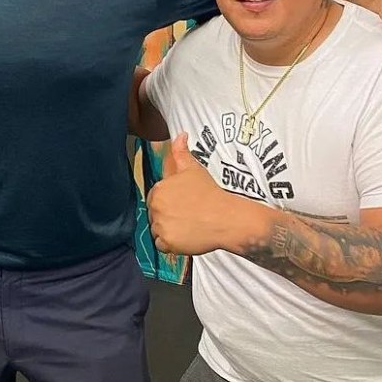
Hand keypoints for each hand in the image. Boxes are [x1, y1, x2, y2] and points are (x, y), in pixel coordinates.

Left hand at [147, 134, 231, 255]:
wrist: (226, 218)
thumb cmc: (210, 193)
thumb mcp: (194, 169)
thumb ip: (181, 152)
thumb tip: (179, 135)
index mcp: (159, 189)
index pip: (156, 197)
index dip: (170, 201)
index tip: (183, 204)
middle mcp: (156, 207)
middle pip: (155, 214)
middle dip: (168, 215)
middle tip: (187, 215)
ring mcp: (160, 226)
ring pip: (157, 230)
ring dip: (169, 230)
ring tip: (188, 225)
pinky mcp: (167, 243)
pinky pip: (161, 245)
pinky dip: (171, 244)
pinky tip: (185, 237)